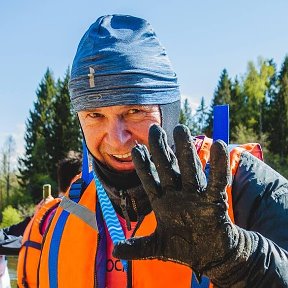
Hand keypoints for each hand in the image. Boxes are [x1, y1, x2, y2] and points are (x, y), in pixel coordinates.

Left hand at [113, 124, 239, 274]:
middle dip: (161, 150)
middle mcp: (178, 194)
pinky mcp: (215, 201)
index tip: (135, 150)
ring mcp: (196, 196)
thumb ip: (137, 247)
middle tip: (154, 129)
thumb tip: (115, 251)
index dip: (143, 166)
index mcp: (162, 202)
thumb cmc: (182, 248)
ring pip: (189, 169)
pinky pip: (216, 182)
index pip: (150, 180)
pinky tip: (219, 146)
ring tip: (180, 129)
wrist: (209, 255)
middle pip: (168, 168)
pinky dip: (218, 166)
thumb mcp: (156, 248)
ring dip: (185, 150)